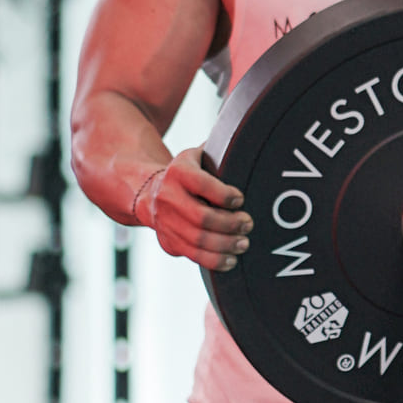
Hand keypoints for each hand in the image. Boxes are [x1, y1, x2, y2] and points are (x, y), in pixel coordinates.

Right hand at [144, 148, 251, 271]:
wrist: (152, 192)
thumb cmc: (189, 174)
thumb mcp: (199, 156)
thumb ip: (220, 152)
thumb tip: (250, 142)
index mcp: (177, 172)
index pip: (201, 183)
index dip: (224, 194)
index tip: (240, 199)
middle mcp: (167, 196)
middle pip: (202, 217)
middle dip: (230, 224)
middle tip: (248, 224)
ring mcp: (165, 221)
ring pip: (198, 240)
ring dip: (226, 244)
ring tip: (244, 243)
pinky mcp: (168, 241)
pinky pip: (193, 256)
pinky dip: (215, 260)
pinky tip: (231, 259)